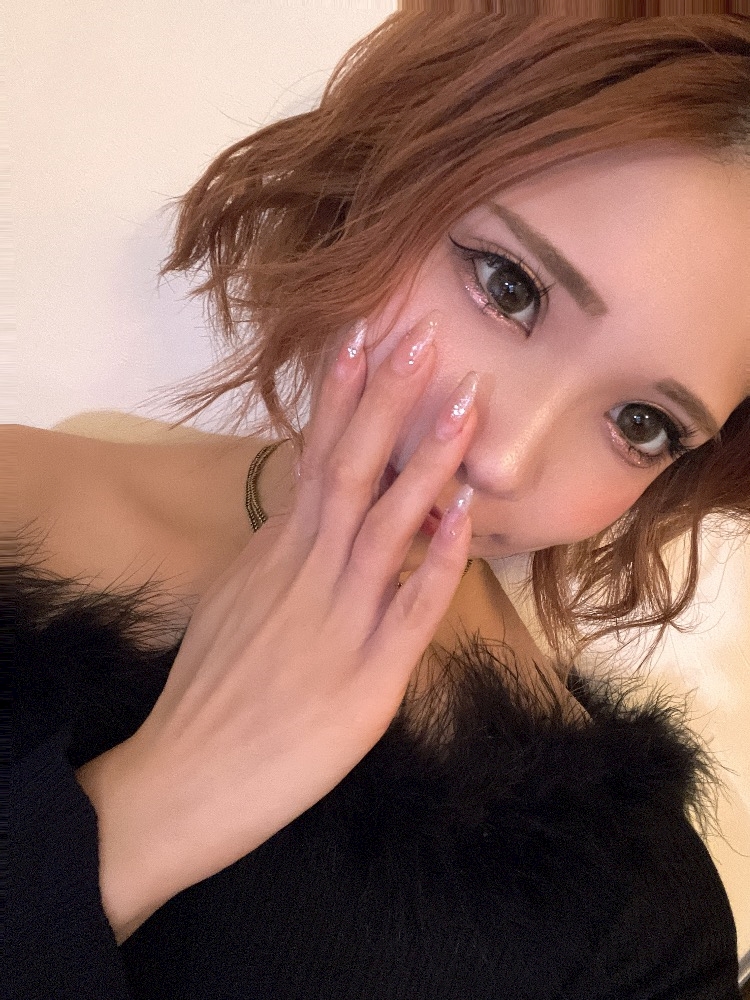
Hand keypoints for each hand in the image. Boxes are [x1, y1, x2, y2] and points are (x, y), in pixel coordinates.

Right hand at [76, 317, 477, 940]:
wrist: (186, 779)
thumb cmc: (210, 693)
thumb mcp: (233, 603)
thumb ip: (274, 555)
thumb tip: (303, 514)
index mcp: (275, 554)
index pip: (312, 456)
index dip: (341, 395)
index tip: (364, 333)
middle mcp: (307, 573)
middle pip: (350, 470)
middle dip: (387, 399)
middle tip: (423, 334)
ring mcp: (340, 622)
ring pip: (388, 525)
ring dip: (427, 461)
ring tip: (464, 403)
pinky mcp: (370, 678)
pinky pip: (413, 610)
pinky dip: (441, 561)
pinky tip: (468, 519)